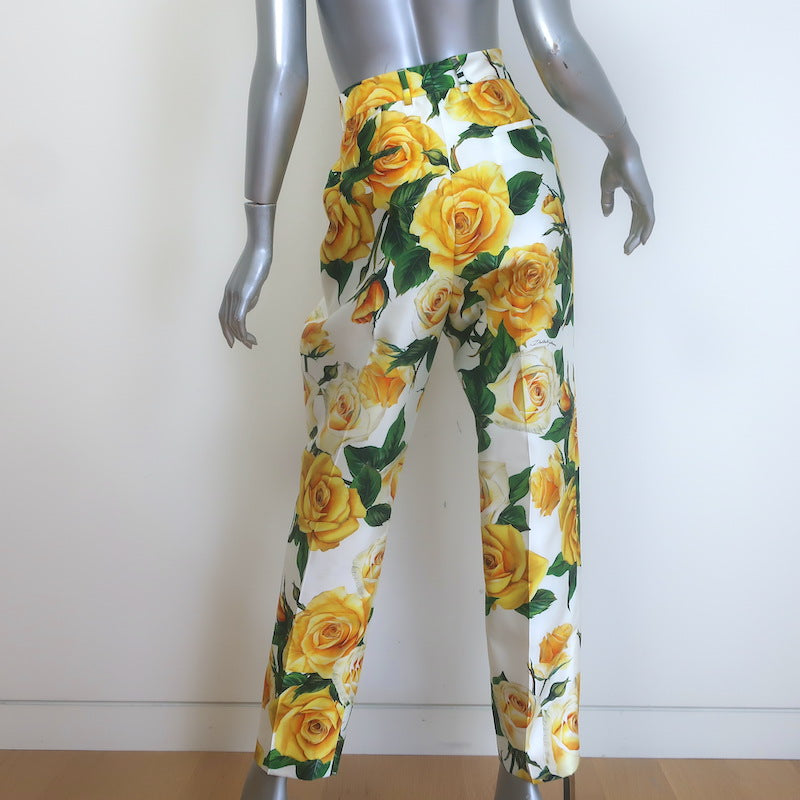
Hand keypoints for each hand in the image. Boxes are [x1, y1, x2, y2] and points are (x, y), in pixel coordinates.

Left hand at [218, 203, 275, 348]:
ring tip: (252, 343)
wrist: (259, 249)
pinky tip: (249, 337)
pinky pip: (239, 318)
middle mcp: (228, 295)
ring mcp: (234, 295)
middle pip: (224, 321)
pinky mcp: (243, 295)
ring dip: (242, 336)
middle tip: (245, 346)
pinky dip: (243, 331)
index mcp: (229, 292)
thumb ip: (248, 295)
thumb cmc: (258, 262)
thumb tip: (248, 306)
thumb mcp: (251, 282)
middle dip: (233, 337)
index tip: (235, 340)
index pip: (223, 315)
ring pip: (232, 323)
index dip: (226, 329)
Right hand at [599, 122, 654, 254]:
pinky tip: (642, 241)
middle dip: (633, 238)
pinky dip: (647, 231)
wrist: (621, 154)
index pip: (635, 217)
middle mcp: (642, 198)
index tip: (625, 244)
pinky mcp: (647, 199)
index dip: (631, 231)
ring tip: (629, 249)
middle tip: (626, 251)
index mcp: (634, 194)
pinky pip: (649, 219)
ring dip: (637, 238)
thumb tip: (607, 215)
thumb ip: (607, 202)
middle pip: (640, 223)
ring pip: (644, 224)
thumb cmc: (613, 166)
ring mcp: (646, 198)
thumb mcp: (606, 188)